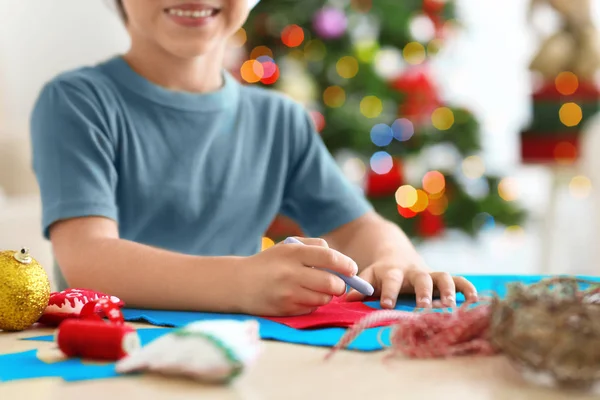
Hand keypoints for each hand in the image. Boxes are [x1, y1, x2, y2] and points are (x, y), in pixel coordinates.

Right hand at [237, 237, 357, 315]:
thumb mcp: (287, 246)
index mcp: (293, 253)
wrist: (238, 283)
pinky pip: (311, 308)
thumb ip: (314, 246)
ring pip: (324, 298)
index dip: (346, 264)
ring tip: (315, 289)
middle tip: (337, 283)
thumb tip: (340, 259)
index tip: (351, 269)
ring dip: (326, 295)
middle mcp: (291, 273)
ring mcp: (288, 294)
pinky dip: (312, 303)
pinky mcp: (285, 310)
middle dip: (340, 284)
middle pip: (331, 283)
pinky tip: (301, 296)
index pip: (329, 257)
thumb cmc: (269, 263)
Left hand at [345, 258, 477, 308]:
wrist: (396, 254)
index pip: (391, 280)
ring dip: (448, 290)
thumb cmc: (380, 274)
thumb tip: (345, 298)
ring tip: (451, 305)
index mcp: (392, 271)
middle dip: (423, 293)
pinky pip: (459, 280)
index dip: (389, 292)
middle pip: (421, 279)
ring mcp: (430, 273)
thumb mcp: (367, 277)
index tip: (387, 305)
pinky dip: (467, 288)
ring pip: (443, 278)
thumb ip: (358, 287)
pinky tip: (475, 300)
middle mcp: (413, 271)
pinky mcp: (443, 278)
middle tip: (423, 307)